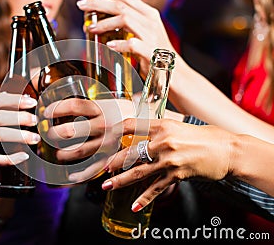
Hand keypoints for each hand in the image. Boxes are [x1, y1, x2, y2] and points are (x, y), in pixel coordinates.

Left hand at [43, 97, 134, 181]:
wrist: (154, 124)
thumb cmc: (128, 112)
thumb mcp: (111, 102)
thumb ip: (92, 105)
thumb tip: (67, 106)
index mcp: (102, 108)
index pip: (74, 106)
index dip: (56, 108)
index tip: (45, 112)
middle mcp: (104, 125)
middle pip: (72, 130)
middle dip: (55, 134)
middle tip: (49, 135)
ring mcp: (108, 142)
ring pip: (80, 150)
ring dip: (65, 154)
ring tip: (59, 155)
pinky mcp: (113, 156)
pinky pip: (94, 168)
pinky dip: (81, 175)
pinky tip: (71, 177)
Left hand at [77, 0, 174, 76]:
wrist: (175, 74)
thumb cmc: (154, 55)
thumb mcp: (142, 34)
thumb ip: (125, 26)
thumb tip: (98, 22)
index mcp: (148, 14)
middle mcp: (150, 21)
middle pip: (121, 4)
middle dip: (98, 3)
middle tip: (81, 5)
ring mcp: (152, 36)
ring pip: (125, 19)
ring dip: (104, 23)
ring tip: (91, 28)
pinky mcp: (152, 53)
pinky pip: (133, 44)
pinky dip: (119, 43)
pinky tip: (109, 46)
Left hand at [103, 118, 232, 211]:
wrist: (228, 150)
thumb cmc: (204, 137)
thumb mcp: (178, 127)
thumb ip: (158, 131)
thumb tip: (139, 137)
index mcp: (162, 125)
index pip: (131, 125)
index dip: (115, 132)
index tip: (105, 138)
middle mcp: (163, 141)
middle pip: (131, 152)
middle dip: (114, 161)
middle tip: (103, 167)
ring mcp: (169, 159)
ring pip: (139, 172)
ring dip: (121, 180)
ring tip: (107, 186)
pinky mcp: (177, 175)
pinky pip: (156, 188)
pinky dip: (144, 198)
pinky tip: (135, 205)